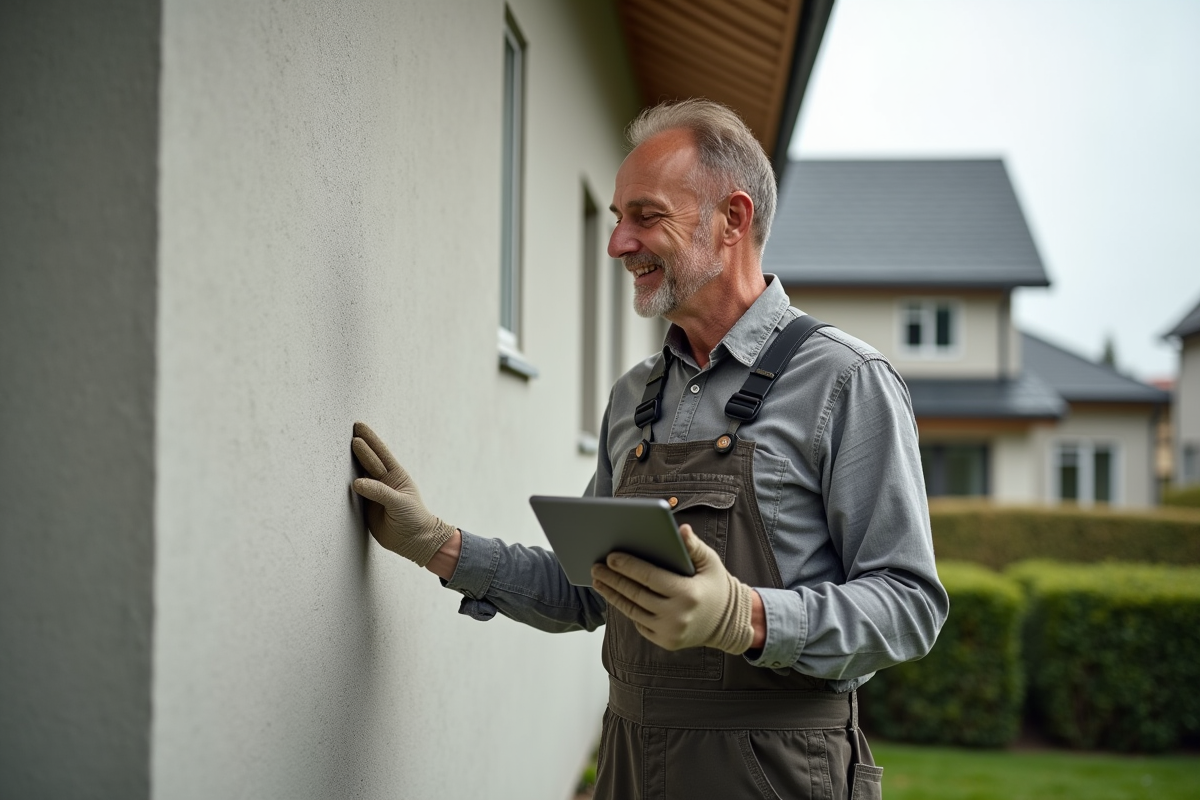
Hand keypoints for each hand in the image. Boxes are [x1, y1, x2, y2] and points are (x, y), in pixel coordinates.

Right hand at [350, 421, 455, 566]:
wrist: (414, 542)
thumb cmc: (414, 519)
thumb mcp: (400, 503)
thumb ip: (380, 492)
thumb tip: (357, 483)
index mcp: (396, 476)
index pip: (381, 454)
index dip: (371, 440)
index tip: (359, 427)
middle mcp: (383, 482)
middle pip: (369, 461)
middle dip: (360, 447)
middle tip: (350, 434)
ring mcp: (373, 493)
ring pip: (360, 474)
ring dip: (351, 462)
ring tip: (340, 448)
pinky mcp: (365, 506)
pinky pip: (353, 493)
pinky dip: (345, 484)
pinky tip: (338, 474)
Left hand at [591, 524, 754, 653]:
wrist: (729, 623)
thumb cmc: (716, 585)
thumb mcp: (710, 563)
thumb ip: (693, 545)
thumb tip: (681, 528)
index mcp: (687, 594)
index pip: (650, 577)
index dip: (628, 566)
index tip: (610, 557)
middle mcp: (677, 616)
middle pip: (636, 594)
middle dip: (613, 579)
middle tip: (596, 567)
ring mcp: (670, 632)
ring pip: (633, 610)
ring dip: (613, 595)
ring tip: (599, 581)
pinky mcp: (665, 642)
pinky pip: (639, 622)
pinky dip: (627, 608)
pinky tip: (615, 595)